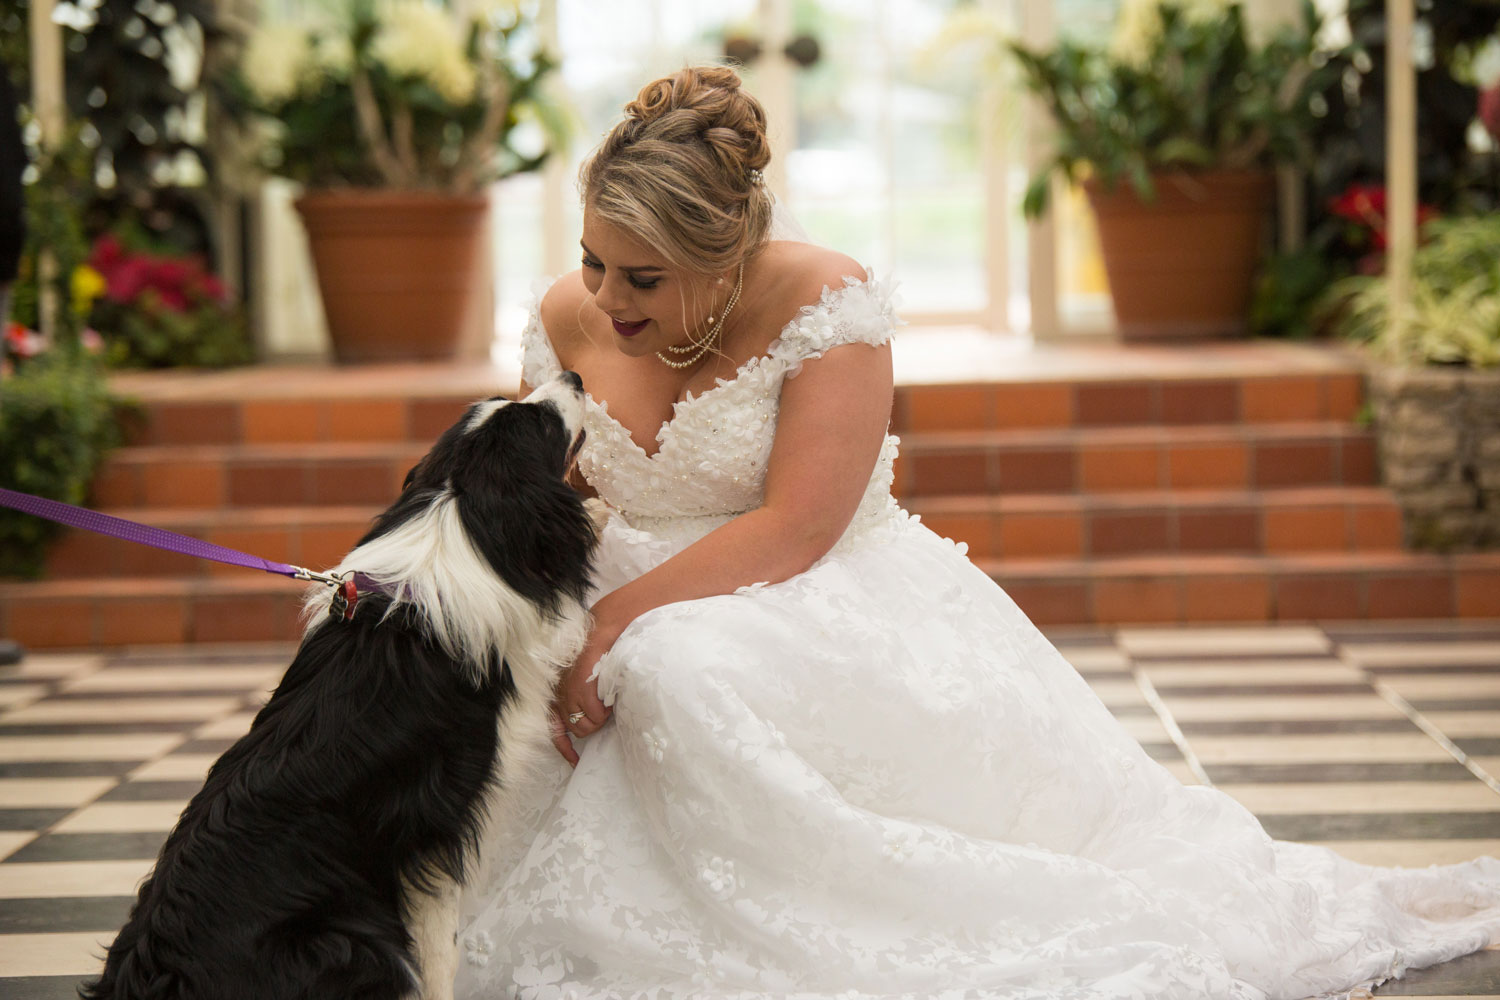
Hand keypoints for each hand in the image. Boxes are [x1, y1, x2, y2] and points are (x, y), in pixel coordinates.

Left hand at [551, 617, 622, 765]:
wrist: (607, 628)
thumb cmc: (600, 652)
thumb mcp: (586, 678)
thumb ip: (582, 699)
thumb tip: (589, 722)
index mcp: (558, 692)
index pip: (555, 728)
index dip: (564, 747)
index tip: (575, 761)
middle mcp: (559, 694)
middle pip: (577, 730)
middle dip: (593, 724)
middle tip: (606, 708)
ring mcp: (569, 691)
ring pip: (587, 725)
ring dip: (600, 717)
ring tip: (608, 698)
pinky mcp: (581, 688)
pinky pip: (596, 715)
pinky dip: (605, 710)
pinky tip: (609, 696)